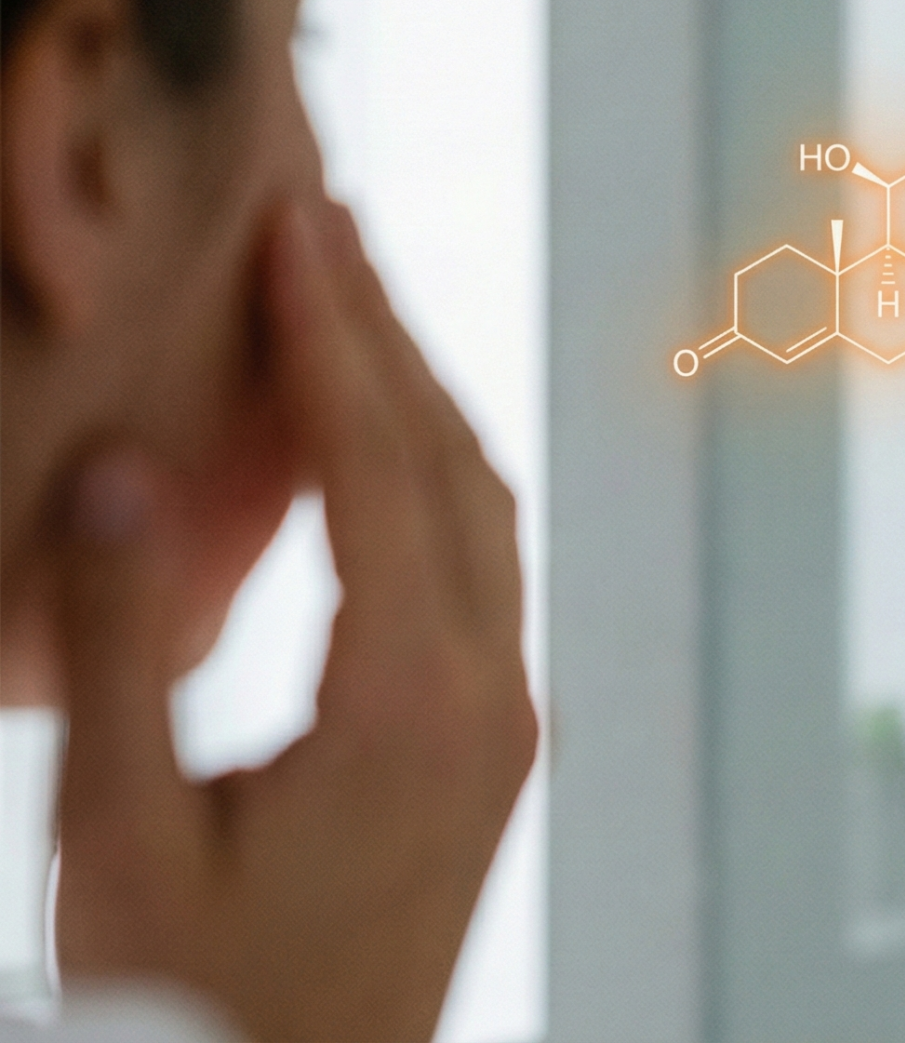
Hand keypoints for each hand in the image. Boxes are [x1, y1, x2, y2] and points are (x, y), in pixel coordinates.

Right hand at [51, 199, 538, 1041]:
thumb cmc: (198, 1002)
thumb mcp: (120, 837)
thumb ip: (124, 649)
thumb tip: (123, 472)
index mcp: (409, 704)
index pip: (377, 471)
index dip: (331, 337)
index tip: (296, 226)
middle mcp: (487, 696)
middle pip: (450, 467)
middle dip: (386, 334)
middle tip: (324, 218)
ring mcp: (505, 723)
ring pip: (482, 513)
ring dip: (421, 398)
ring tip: (350, 298)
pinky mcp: (493, 750)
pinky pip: (481, 570)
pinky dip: (432, 478)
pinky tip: (383, 448)